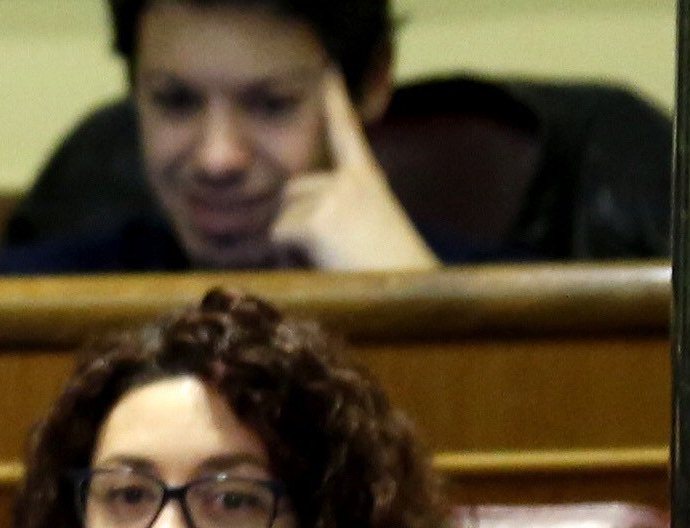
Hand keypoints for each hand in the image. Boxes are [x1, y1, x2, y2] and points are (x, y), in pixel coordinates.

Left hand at [270, 71, 437, 270]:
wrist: (410, 294)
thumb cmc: (388, 275)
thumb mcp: (368, 231)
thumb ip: (335, 214)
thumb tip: (288, 222)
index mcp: (367, 181)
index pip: (347, 135)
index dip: (337, 102)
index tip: (329, 71)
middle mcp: (350, 181)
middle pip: (291, 193)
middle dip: (293, 223)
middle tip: (329, 254)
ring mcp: (332, 197)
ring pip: (281, 218)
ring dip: (292, 245)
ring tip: (331, 262)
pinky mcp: (315, 220)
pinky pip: (278, 239)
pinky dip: (290, 258)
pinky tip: (324, 266)